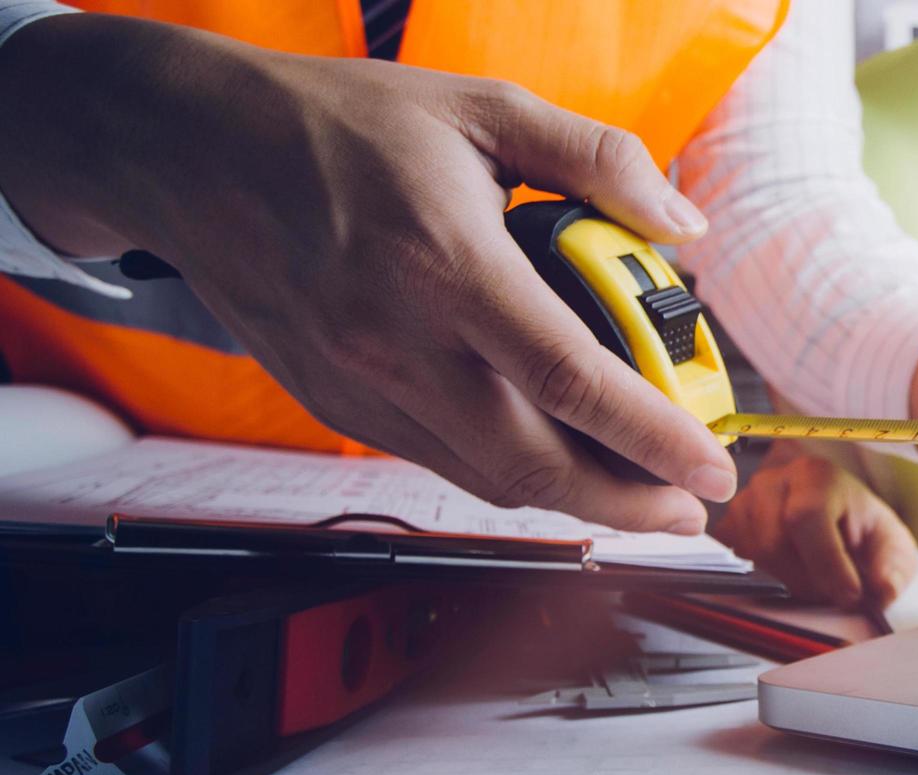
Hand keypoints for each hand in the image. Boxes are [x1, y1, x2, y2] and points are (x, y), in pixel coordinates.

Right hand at [0, 15, 735, 531]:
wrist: (187, 148)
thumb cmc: (334, 122)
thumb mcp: (483, 109)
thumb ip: (599, 160)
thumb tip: (683, 223)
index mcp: (446, 264)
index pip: (572, 380)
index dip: (656, 438)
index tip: (714, 467)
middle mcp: (397, 340)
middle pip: (534, 463)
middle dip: (630, 503)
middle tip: (693, 507)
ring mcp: (358, 381)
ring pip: (485, 478)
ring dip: (574, 502)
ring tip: (644, 496)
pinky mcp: (332, 401)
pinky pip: (436, 462)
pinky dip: (507, 475)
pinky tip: (556, 461)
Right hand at [710, 443, 917, 615]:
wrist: (841, 522)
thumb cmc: (864, 532)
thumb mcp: (892, 547)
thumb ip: (892, 569)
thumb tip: (882, 592)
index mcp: (816, 475)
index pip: (807, 517)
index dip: (827, 563)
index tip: (849, 595)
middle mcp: (773, 482)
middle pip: (775, 544)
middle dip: (810, 580)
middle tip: (836, 594)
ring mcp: (745, 503)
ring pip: (756, 558)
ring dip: (791, 582)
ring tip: (818, 580)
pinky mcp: (728, 527)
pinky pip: (739, 564)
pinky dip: (767, 578)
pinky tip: (793, 572)